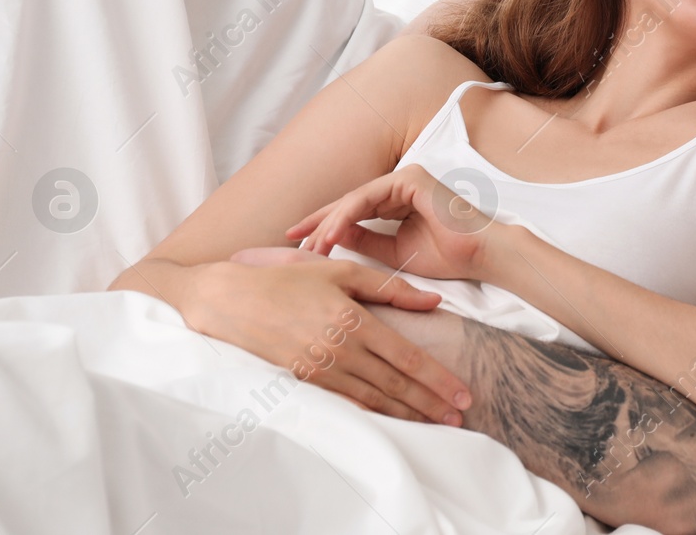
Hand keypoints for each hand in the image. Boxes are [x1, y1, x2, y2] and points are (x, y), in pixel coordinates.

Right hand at [185, 255, 472, 424]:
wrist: (232, 302)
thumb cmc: (290, 280)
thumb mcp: (342, 272)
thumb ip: (391, 288)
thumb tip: (434, 298)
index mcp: (353, 321)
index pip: (406, 358)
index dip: (438, 379)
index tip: (463, 394)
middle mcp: (340, 351)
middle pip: (395, 386)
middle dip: (431, 404)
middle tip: (460, 419)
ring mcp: (321, 371)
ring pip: (374, 400)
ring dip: (408, 414)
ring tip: (436, 424)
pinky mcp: (306, 382)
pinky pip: (348, 402)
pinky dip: (375, 413)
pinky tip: (394, 419)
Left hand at [287, 164, 496, 280]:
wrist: (481, 255)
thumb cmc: (447, 256)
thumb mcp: (396, 252)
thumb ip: (367, 241)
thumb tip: (333, 237)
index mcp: (400, 199)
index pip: (355, 212)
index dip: (325, 228)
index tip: (300, 245)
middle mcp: (401, 184)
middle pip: (350, 203)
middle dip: (318, 223)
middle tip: (288, 239)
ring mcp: (405, 177)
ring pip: (354, 201)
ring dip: (328, 224)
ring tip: (307, 246)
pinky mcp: (409, 179)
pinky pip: (367, 199)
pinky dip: (345, 217)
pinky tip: (327, 235)